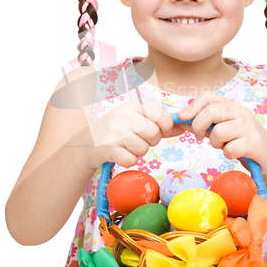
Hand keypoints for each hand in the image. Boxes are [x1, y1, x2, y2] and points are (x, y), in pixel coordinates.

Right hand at [72, 98, 186, 169]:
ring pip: (143, 148)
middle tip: (140, 140)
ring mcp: (114, 131)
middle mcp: (122, 115)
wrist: (84, 144)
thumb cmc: (115, 132)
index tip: (162, 132)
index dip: (166, 125)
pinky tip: (120, 155)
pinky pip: (131, 160)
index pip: (159, 113)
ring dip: (139, 152)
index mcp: (131, 106)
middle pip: (153, 133)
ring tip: (127, 147)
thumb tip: (182, 127)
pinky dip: (129, 161)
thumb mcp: (134, 120)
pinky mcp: (107, 148)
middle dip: (152, 141)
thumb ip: (157, 123)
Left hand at [177, 92, 266, 174]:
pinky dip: (228, 154)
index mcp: (231, 105)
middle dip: (198, 126)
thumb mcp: (219, 128)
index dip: (192, 106)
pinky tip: (235, 153)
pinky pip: (230, 149)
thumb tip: (180, 118)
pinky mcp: (254, 143)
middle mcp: (240, 111)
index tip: (182, 117)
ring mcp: (248, 127)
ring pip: (218, 132)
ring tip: (224, 145)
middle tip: (199, 137)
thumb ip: (202, 123)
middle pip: (211, 112)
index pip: (208, 97)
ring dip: (216, 143)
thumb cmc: (239, 140)